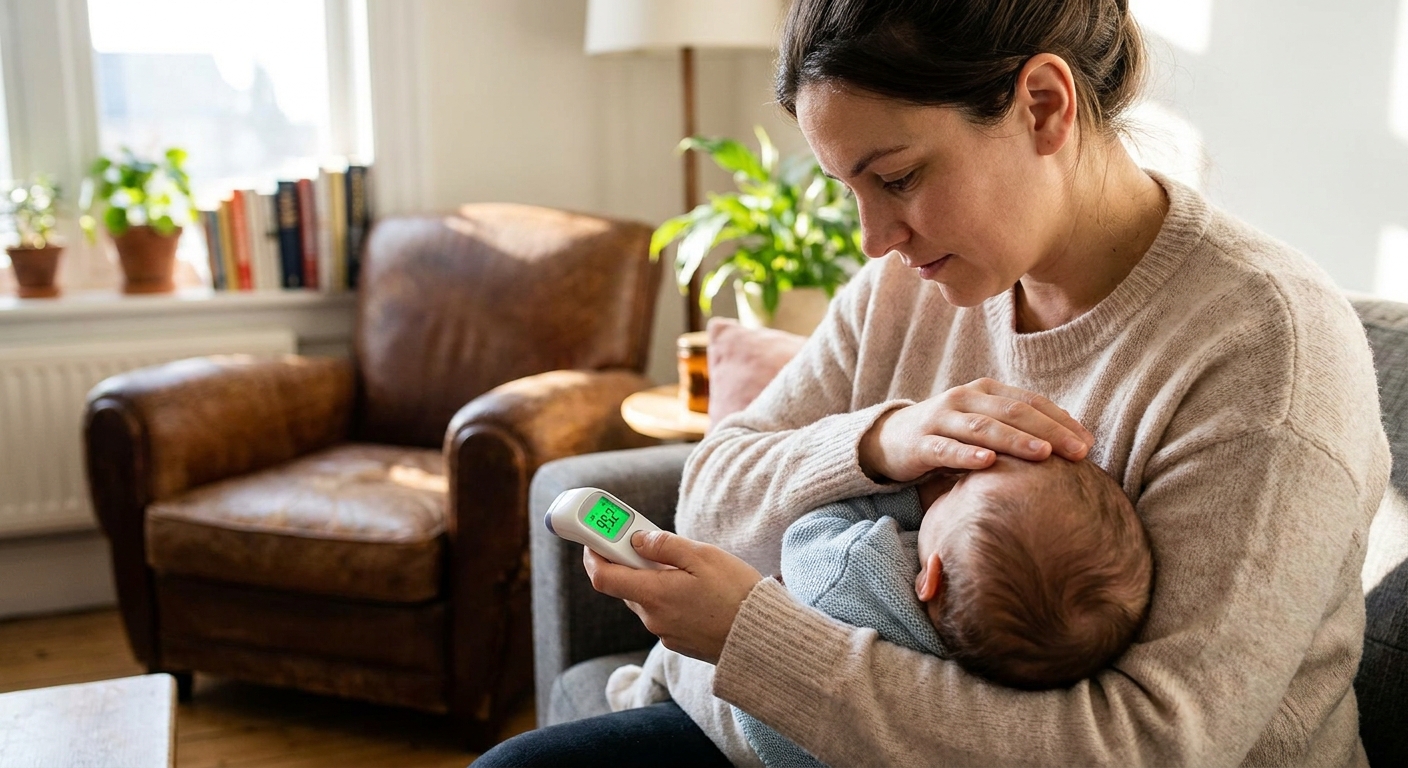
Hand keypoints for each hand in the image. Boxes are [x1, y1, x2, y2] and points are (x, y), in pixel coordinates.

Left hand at [584, 530, 762, 663]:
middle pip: (624, 586)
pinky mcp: (677, 642)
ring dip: (651, 581)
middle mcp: (652, 617)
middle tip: (647, 542)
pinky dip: (666, 597)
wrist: (760, 637)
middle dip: (629, 563)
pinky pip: (662, 614)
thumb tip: (637, 540)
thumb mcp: (703, 556)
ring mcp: (664, 633)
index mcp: (654, 594)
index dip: (594, 555)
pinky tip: (692, 590)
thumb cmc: (736, 593)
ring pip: (645, 600)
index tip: (595, 538)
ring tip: (681, 567)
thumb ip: (665, 545)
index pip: (603, 577)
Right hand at [860, 378, 1094, 482]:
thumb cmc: (948, 435)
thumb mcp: (983, 426)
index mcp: (985, 392)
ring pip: (983, 427)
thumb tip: (1071, 442)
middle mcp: (964, 399)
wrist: (890, 440)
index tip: (1088, 443)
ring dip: (1015, 440)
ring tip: (1043, 453)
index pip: (1030, 402)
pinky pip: (946, 449)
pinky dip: (967, 455)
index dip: (1061, 420)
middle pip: (1013, 412)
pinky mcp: (920, 443)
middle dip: (1049, 431)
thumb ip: (1017, 429)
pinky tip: (988, 462)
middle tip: (1079, 452)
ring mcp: (941, 419)